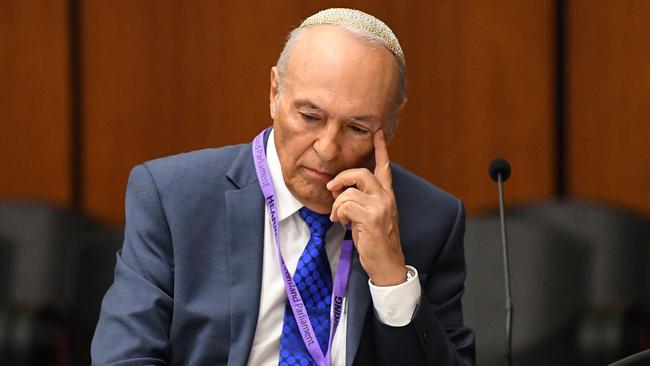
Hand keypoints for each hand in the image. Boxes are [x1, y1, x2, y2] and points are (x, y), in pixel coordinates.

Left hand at [326, 129, 405, 285]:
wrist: (387, 264)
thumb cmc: (376, 241)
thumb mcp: (369, 216)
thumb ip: (360, 200)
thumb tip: (339, 191)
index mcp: (387, 195)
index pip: (384, 166)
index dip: (381, 149)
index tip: (378, 132)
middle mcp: (386, 197)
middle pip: (361, 172)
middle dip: (342, 179)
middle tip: (332, 190)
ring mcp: (381, 206)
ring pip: (349, 191)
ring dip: (337, 205)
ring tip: (339, 217)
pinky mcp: (372, 217)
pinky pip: (346, 205)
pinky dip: (338, 213)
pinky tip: (342, 223)